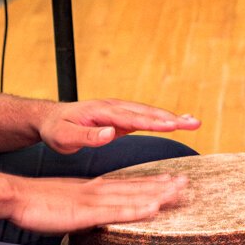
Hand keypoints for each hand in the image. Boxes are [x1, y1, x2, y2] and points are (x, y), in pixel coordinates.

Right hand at [7, 174, 184, 234]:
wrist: (14, 195)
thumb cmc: (35, 203)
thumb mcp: (65, 203)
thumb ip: (82, 207)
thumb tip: (92, 214)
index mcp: (92, 188)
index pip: (127, 184)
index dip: (150, 182)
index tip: (171, 179)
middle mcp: (97, 191)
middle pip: (135, 188)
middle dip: (162, 186)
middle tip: (186, 183)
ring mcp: (92, 200)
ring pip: (131, 197)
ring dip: (157, 194)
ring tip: (179, 192)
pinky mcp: (84, 212)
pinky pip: (115, 212)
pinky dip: (135, 210)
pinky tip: (153, 209)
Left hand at [38, 99, 199, 154]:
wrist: (50, 119)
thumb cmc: (56, 130)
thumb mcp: (65, 137)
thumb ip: (88, 135)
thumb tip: (111, 132)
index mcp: (102, 111)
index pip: (132, 117)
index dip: (153, 122)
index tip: (173, 126)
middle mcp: (114, 108)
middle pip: (147, 112)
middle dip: (172, 118)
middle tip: (195, 124)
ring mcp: (119, 111)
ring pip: (149, 113)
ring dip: (172, 118)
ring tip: (194, 123)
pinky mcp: (121, 118)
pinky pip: (145, 118)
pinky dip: (162, 120)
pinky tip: (176, 123)